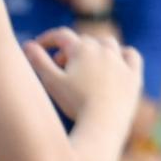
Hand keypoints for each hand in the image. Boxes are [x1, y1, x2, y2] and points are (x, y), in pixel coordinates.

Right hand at [22, 27, 141, 121]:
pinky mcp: (134, 75)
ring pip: (108, 44)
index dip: (48, 39)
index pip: (61, 35)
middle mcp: (103, 49)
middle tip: (59, 65)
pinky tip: (116, 61)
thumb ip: (38, 61)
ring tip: (86, 62)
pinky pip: (131, 55)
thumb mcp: (51, 82)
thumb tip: (27, 45)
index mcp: (81, 49)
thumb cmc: (74, 104)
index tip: (38, 46)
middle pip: (83, 41)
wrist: (103, 124)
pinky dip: (122, 54)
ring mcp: (121, 61)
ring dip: (95, 48)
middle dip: (69, 50)